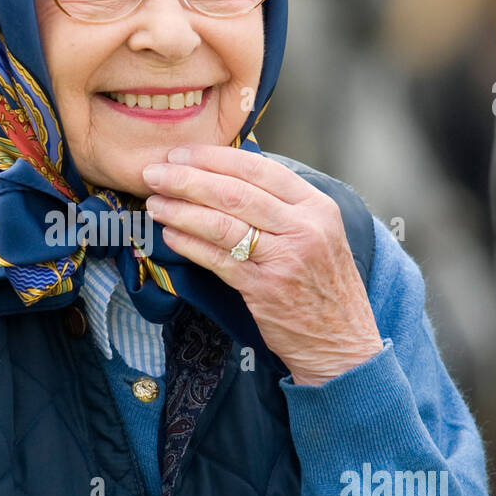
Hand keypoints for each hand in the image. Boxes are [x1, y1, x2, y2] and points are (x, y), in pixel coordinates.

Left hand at [142, 144, 383, 384]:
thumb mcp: (318, 235)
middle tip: (153, 173)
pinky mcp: (265, 289)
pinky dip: (189, 244)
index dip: (213, 157)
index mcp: (317, 206)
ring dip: (180, 210)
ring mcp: (285, 259)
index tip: (180, 152)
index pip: (258, 168)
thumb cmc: (322, 285)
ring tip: (154, 203)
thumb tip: (226, 176)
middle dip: (187, 179)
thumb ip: (282, 207)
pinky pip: (218, 259)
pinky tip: (169, 234)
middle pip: (234, 192)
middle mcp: (304, 227)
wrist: (342, 343)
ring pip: (222, 224)